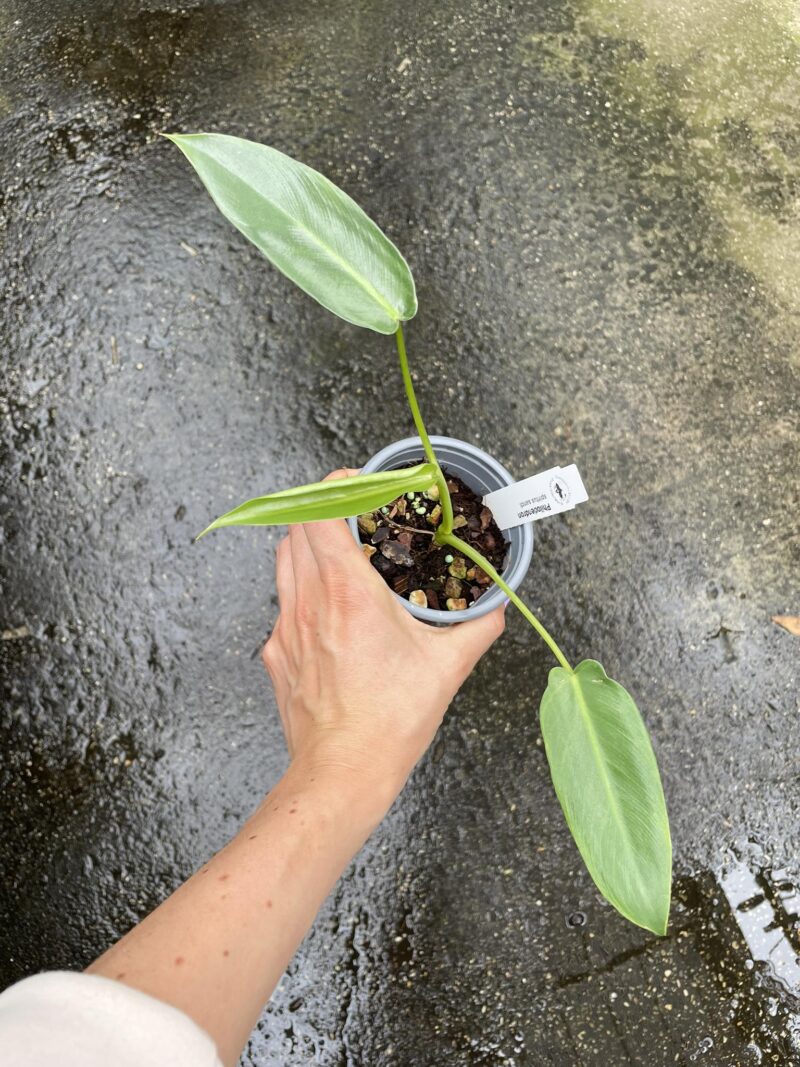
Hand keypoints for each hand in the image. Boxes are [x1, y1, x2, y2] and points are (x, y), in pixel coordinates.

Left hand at [262, 469, 505, 808]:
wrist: (341, 773)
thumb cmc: (389, 721)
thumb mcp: (446, 668)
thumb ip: (477, 628)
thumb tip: (495, 608)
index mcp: (347, 592)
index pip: (320, 511)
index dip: (335, 486)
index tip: (359, 484)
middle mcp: (308, 601)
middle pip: (296, 528)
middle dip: (324, 512)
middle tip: (355, 518)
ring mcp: (285, 628)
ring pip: (283, 562)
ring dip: (309, 548)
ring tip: (343, 559)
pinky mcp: (276, 654)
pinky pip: (283, 605)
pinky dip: (303, 593)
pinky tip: (332, 616)